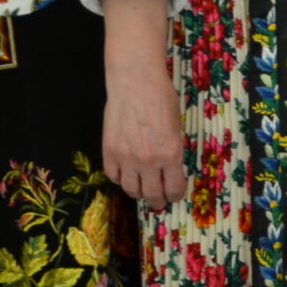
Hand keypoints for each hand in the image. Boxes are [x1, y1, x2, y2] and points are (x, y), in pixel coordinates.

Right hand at [101, 0, 187, 211]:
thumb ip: (173, 150)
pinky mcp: (109, 152)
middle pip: (152, 194)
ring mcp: (126, 158)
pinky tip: (126, 176)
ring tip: (143, 192)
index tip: (175, 196)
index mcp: (171, 154)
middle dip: (158, 201)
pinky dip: (120, 179)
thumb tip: (172, 167)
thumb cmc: (161, 99)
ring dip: (138, 193)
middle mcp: (149, 161)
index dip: (176, 196)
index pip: (174, 188)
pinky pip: (113, 176)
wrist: (135, 84)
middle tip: (159, 202)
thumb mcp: (177, 127)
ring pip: (131, 189)